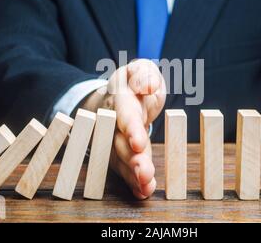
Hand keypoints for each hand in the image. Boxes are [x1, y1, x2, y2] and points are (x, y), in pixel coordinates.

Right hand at [82, 59, 165, 198]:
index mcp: (120, 99)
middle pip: (120, 143)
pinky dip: (133, 183)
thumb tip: (147, 86)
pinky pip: (124, 170)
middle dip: (132, 159)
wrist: (118, 98)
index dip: (131, 128)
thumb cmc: (134, 83)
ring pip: (121, 160)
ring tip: (146, 187)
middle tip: (145, 173)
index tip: (139, 143)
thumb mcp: (141, 69)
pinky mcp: (119, 154)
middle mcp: (114, 123)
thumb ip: (144, 73)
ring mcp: (114, 141)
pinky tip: (142, 193)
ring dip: (133, 175)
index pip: (125, 114)